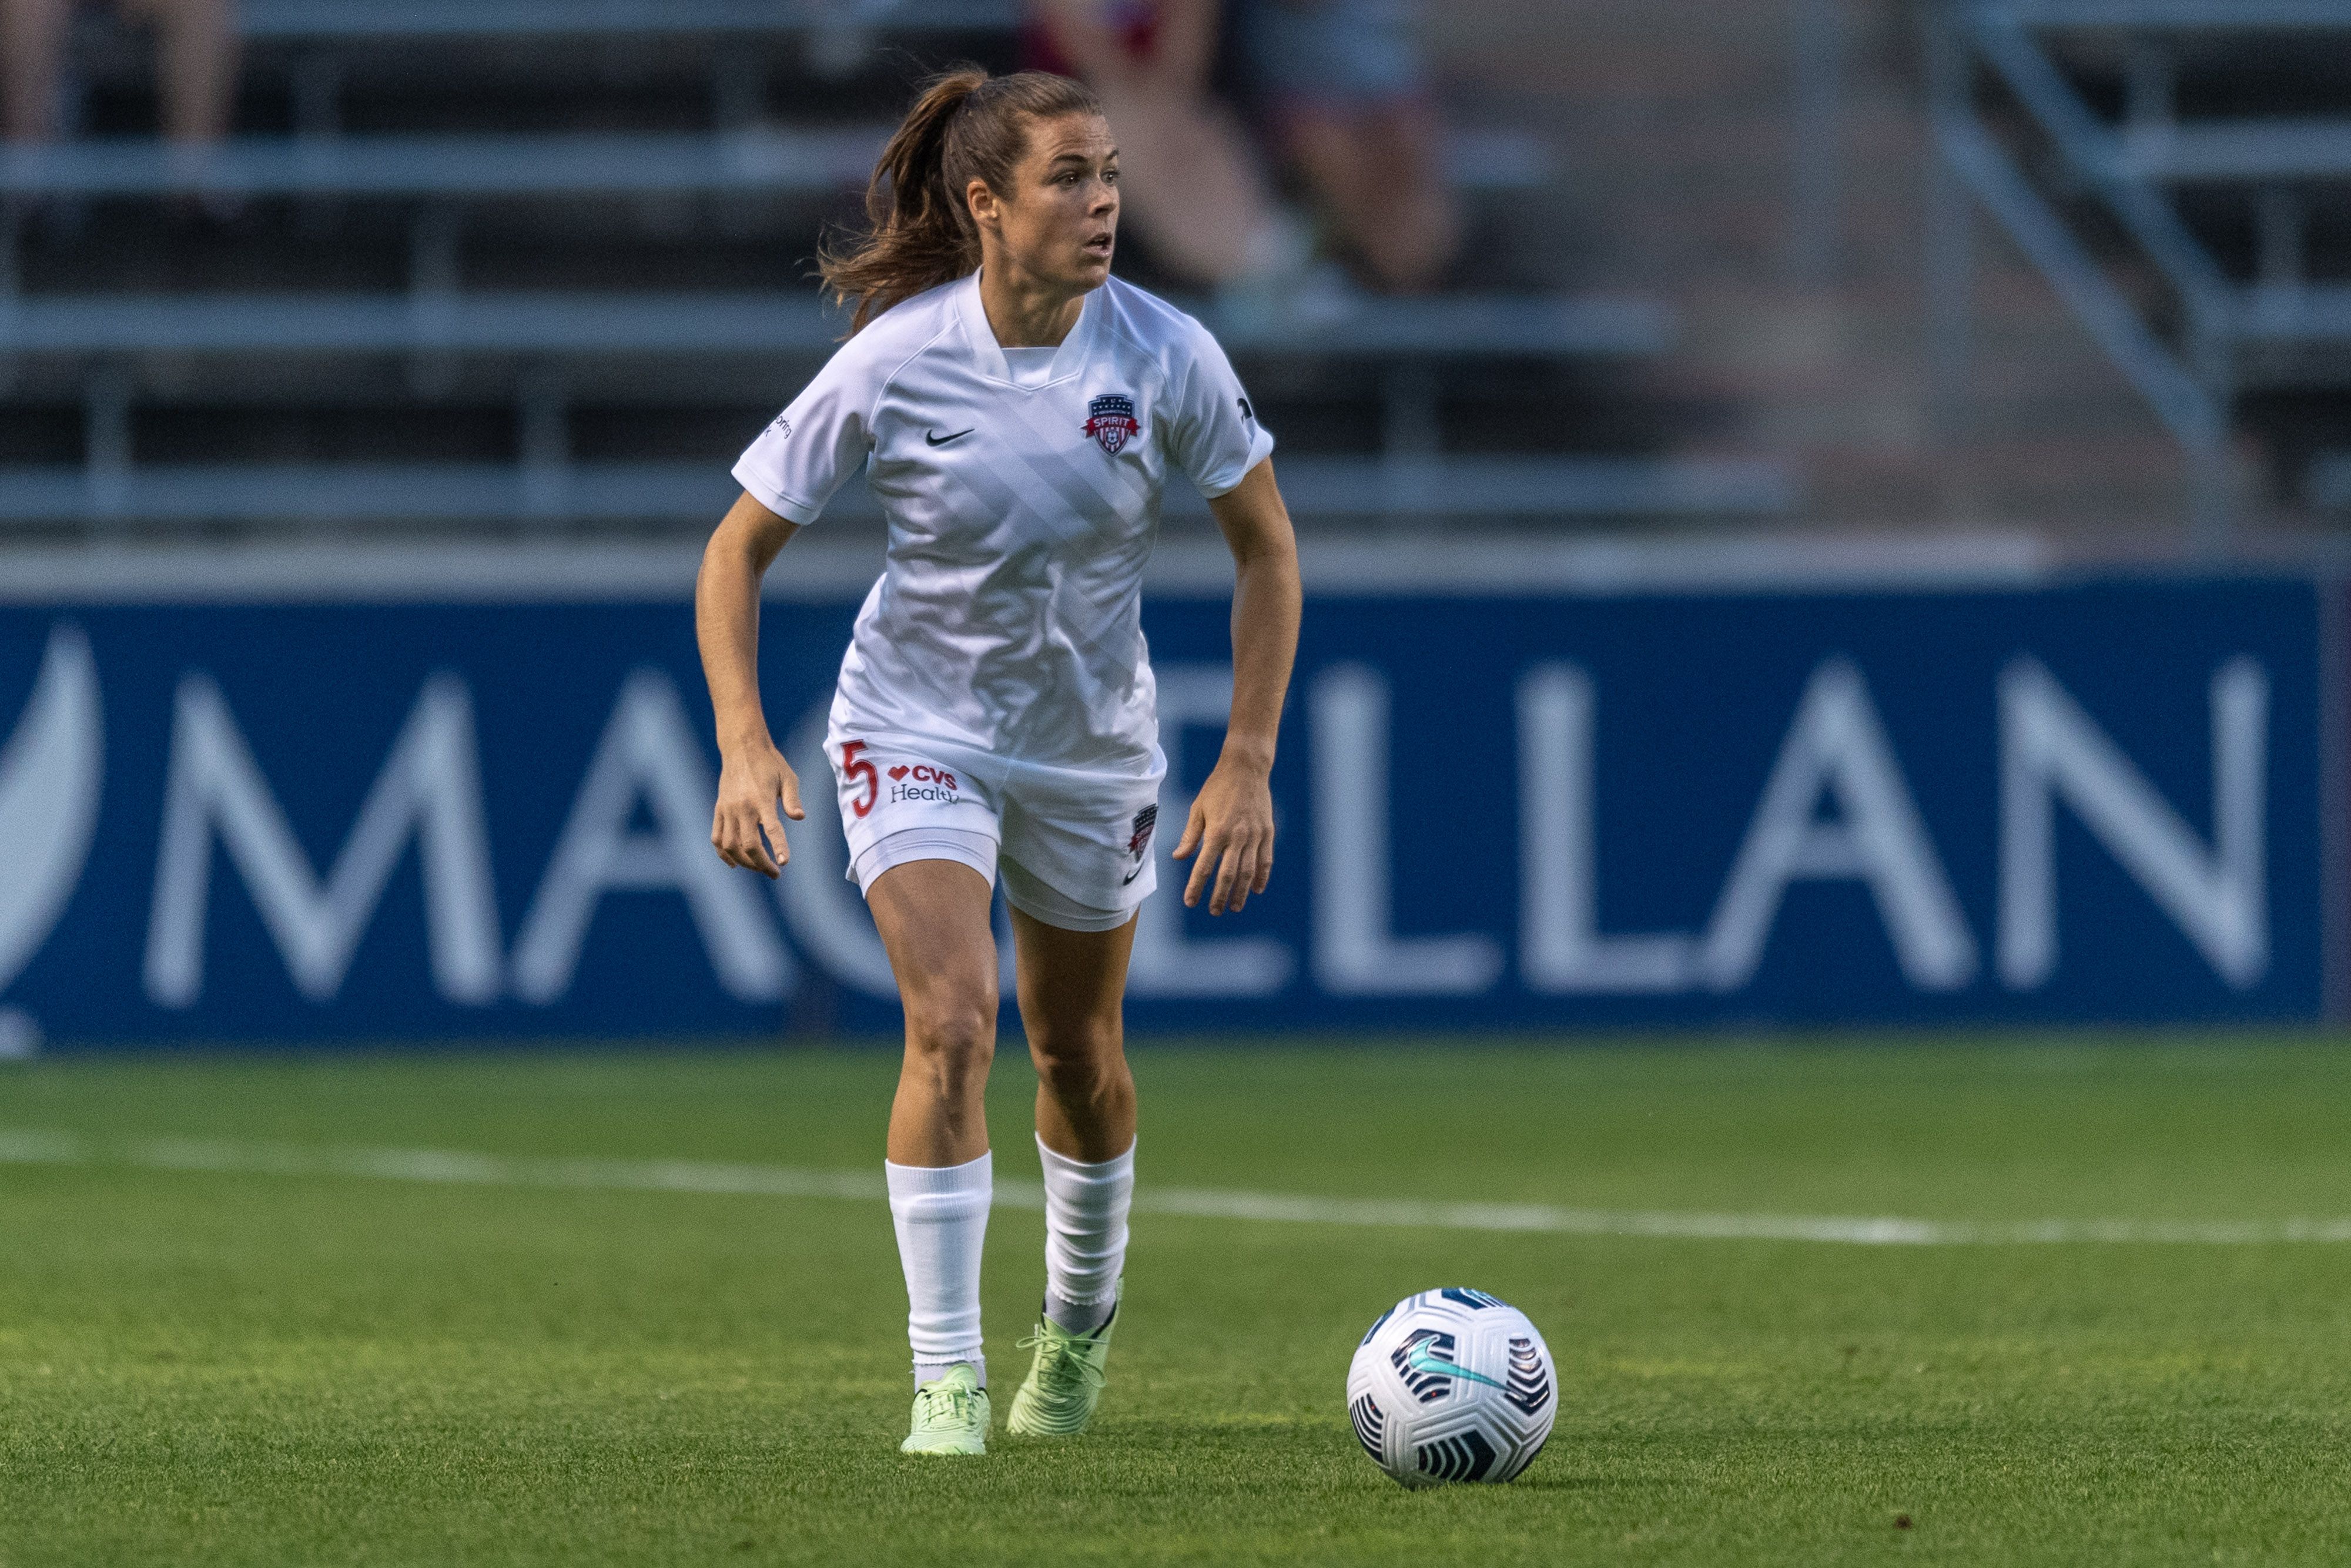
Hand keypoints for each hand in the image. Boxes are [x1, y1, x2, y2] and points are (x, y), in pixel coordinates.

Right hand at [711, 739, 804, 878]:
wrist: (742, 747)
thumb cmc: (770, 763)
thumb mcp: (788, 777)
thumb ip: (793, 799)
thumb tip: (799, 817)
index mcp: (762, 799)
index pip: (771, 829)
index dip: (778, 847)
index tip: (783, 863)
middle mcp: (742, 807)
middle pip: (748, 844)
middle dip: (762, 863)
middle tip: (775, 872)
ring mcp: (727, 809)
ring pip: (730, 845)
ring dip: (744, 862)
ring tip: (759, 867)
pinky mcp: (719, 809)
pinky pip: (716, 838)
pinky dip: (723, 854)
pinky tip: (735, 863)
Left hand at [1172, 757, 1273, 914]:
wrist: (1246, 768)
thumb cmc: (1217, 787)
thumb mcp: (1198, 809)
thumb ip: (1190, 836)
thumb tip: (1178, 858)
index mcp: (1216, 831)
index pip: (1204, 867)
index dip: (1197, 887)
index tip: (1191, 902)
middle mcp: (1237, 836)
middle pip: (1228, 875)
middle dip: (1220, 896)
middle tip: (1214, 911)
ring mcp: (1255, 835)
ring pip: (1248, 872)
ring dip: (1241, 892)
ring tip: (1235, 907)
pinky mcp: (1267, 832)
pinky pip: (1266, 860)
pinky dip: (1261, 877)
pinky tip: (1256, 889)